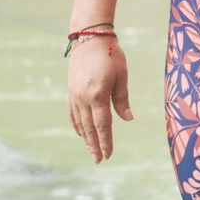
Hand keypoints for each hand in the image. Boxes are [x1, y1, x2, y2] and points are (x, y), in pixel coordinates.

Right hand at [67, 35, 132, 162]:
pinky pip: (73, 113)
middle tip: (99, 160)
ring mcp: (74, 95)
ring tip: (91, 151)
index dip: (106, 141)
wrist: (89, 38)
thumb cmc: (111, 55)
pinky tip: (81, 133)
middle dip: (95, 145)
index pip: (102, 124)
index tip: (108, 155)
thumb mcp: (122, 76)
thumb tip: (127, 119)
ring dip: (86, 138)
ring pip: (80, 122)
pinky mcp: (71, 91)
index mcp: (98, 94)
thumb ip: (122, 99)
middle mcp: (83, 98)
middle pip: (89, 127)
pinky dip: (77, 125)